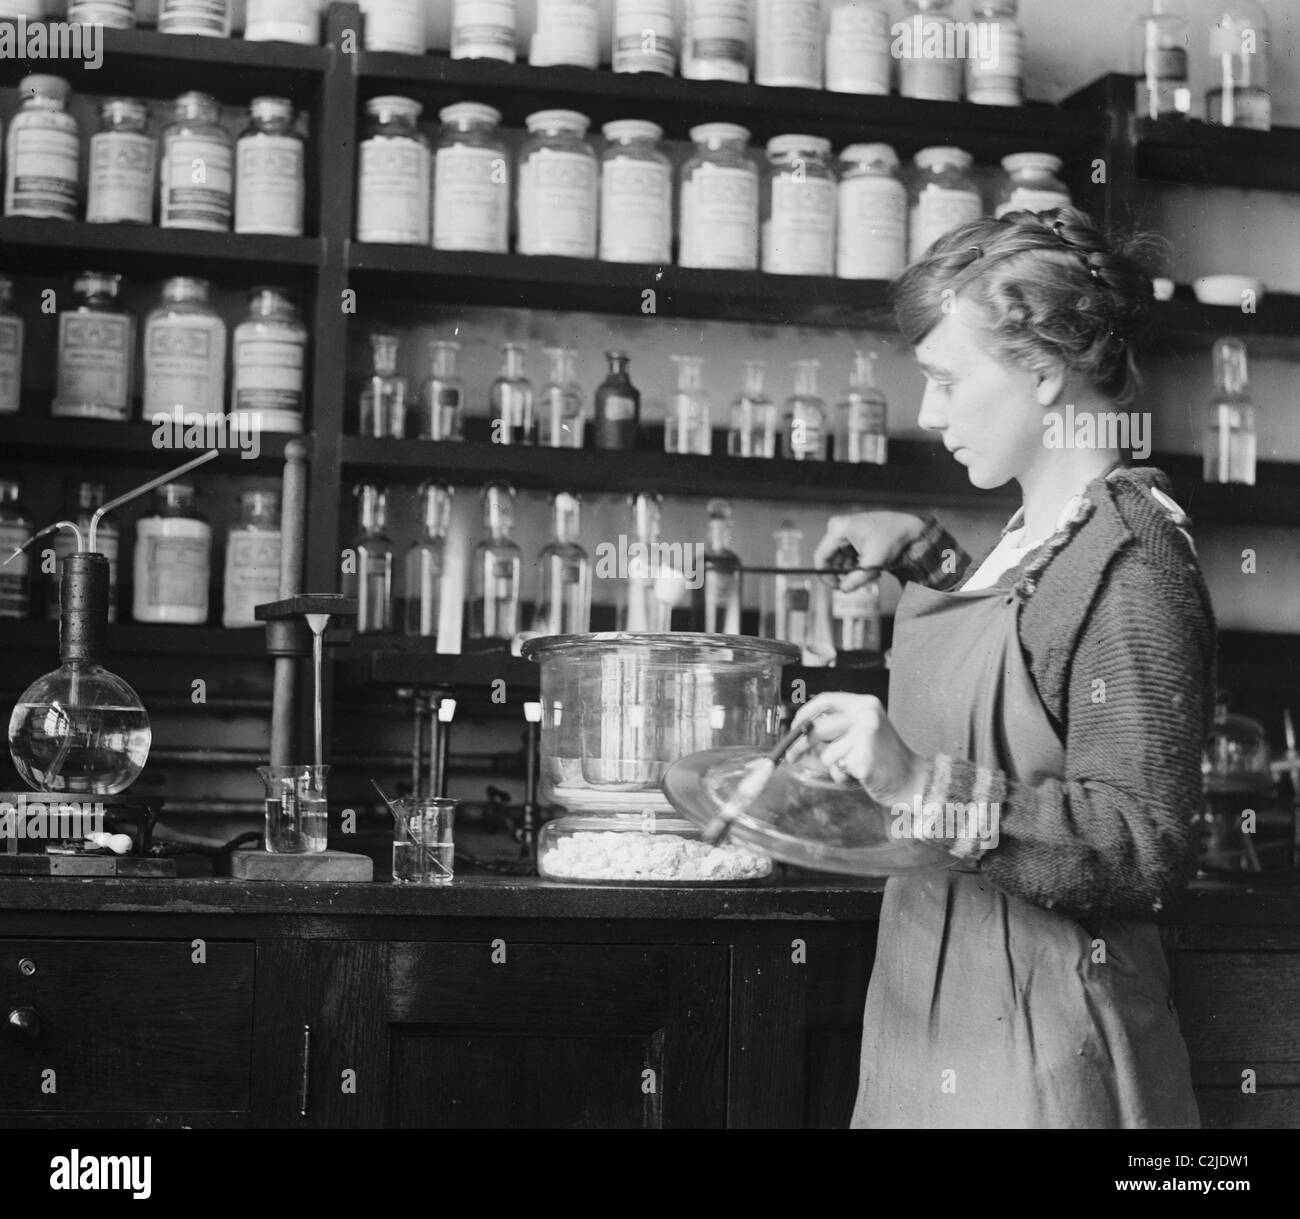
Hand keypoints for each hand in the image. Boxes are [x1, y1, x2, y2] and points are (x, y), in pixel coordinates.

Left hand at [791, 692, 929, 809]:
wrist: (912, 779)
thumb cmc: (884, 759)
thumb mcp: (864, 731)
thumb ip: (838, 726)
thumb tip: (798, 732)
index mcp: (865, 704)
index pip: (825, 700)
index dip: (804, 713)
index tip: (794, 727)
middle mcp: (866, 715)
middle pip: (818, 727)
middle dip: (799, 744)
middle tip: (791, 756)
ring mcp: (866, 736)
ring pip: (826, 754)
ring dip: (832, 767)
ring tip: (853, 768)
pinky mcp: (864, 757)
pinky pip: (837, 770)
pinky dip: (842, 778)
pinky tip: (860, 776)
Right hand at [812, 511, 926, 590]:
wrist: (908, 527)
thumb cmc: (893, 537)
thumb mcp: (874, 562)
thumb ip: (857, 579)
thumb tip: (843, 589)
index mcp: (839, 529)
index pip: (821, 556)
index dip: (826, 575)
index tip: (836, 587)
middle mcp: (838, 527)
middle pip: (831, 558)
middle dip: (845, 572)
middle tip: (862, 579)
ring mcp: (844, 530)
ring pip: (840, 559)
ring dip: (853, 569)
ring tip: (872, 570)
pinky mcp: (850, 534)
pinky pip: (846, 554)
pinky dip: (857, 562)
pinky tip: (871, 563)